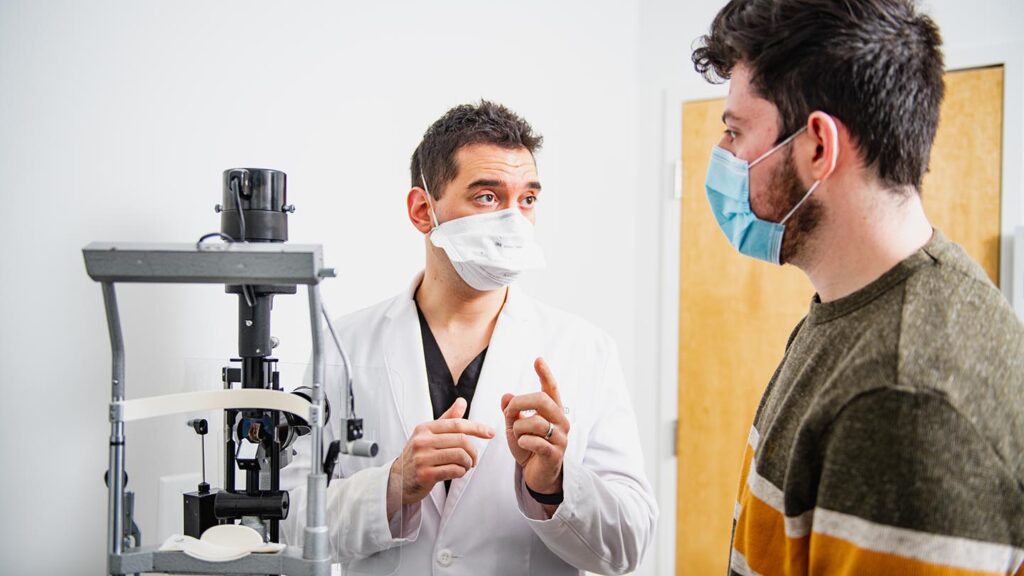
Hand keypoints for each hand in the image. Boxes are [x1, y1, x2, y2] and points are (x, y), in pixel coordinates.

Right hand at [387, 398, 494, 516]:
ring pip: (460, 456)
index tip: (490, 433)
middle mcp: (422, 441)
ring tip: (465, 466)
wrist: (398, 480)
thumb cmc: (418, 454)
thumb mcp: (429, 434)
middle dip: (473, 451)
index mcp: (425, 428)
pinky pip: (454, 470)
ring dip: (468, 463)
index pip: (457, 424)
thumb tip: (462, 401)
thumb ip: (447, 418)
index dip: (477, 428)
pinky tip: (458, 472)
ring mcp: (422, 458)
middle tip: (474, 459)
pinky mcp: (425, 474)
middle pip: (461, 440)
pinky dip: (461, 472)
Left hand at [501, 358, 568, 496]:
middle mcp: (561, 421)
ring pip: (535, 421)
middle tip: (508, 413)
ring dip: (518, 427)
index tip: (538, 359)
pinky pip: (534, 441)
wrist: (538, 475)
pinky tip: (522, 444)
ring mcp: (560, 437)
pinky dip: (522, 441)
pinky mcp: (555, 453)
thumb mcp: (515, 427)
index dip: (545, 373)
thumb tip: (506, 395)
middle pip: (541, 399)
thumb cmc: (529, 447)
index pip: (551, 388)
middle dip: (519, 403)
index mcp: (553, 411)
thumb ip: (511, 411)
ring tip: (517, 435)